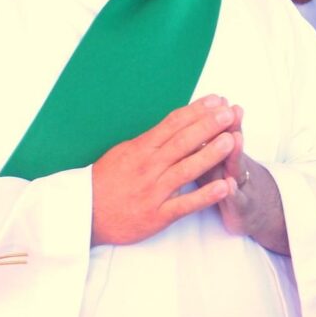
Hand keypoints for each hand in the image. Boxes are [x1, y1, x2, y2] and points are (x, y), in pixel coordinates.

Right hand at [91, 95, 237, 245]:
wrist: (83, 215)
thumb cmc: (104, 183)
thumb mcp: (122, 153)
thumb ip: (149, 141)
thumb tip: (172, 124)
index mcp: (140, 149)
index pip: (172, 124)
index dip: (196, 111)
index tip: (215, 100)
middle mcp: (148, 167)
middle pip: (182, 142)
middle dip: (208, 126)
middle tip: (229, 113)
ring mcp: (153, 191)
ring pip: (186, 169)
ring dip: (211, 154)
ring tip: (232, 140)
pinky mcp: (157, 216)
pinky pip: (184, 205)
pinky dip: (205, 196)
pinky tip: (225, 187)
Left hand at [196, 105, 289, 254]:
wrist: (255, 211)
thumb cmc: (227, 179)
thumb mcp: (219, 157)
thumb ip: (213, 135)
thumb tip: (207, 106)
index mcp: (222, 154)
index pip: (221, 132)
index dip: (218, 117)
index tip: (219, 98)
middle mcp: (234, 167)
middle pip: (231, 144)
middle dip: (232, 127)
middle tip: (231, 110)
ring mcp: (240, 187)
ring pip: (237, 169)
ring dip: (235, 154)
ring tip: (234, 138)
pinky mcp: (240, 210)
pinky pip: (236, 201)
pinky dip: (233, 193)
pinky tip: (230, 186)